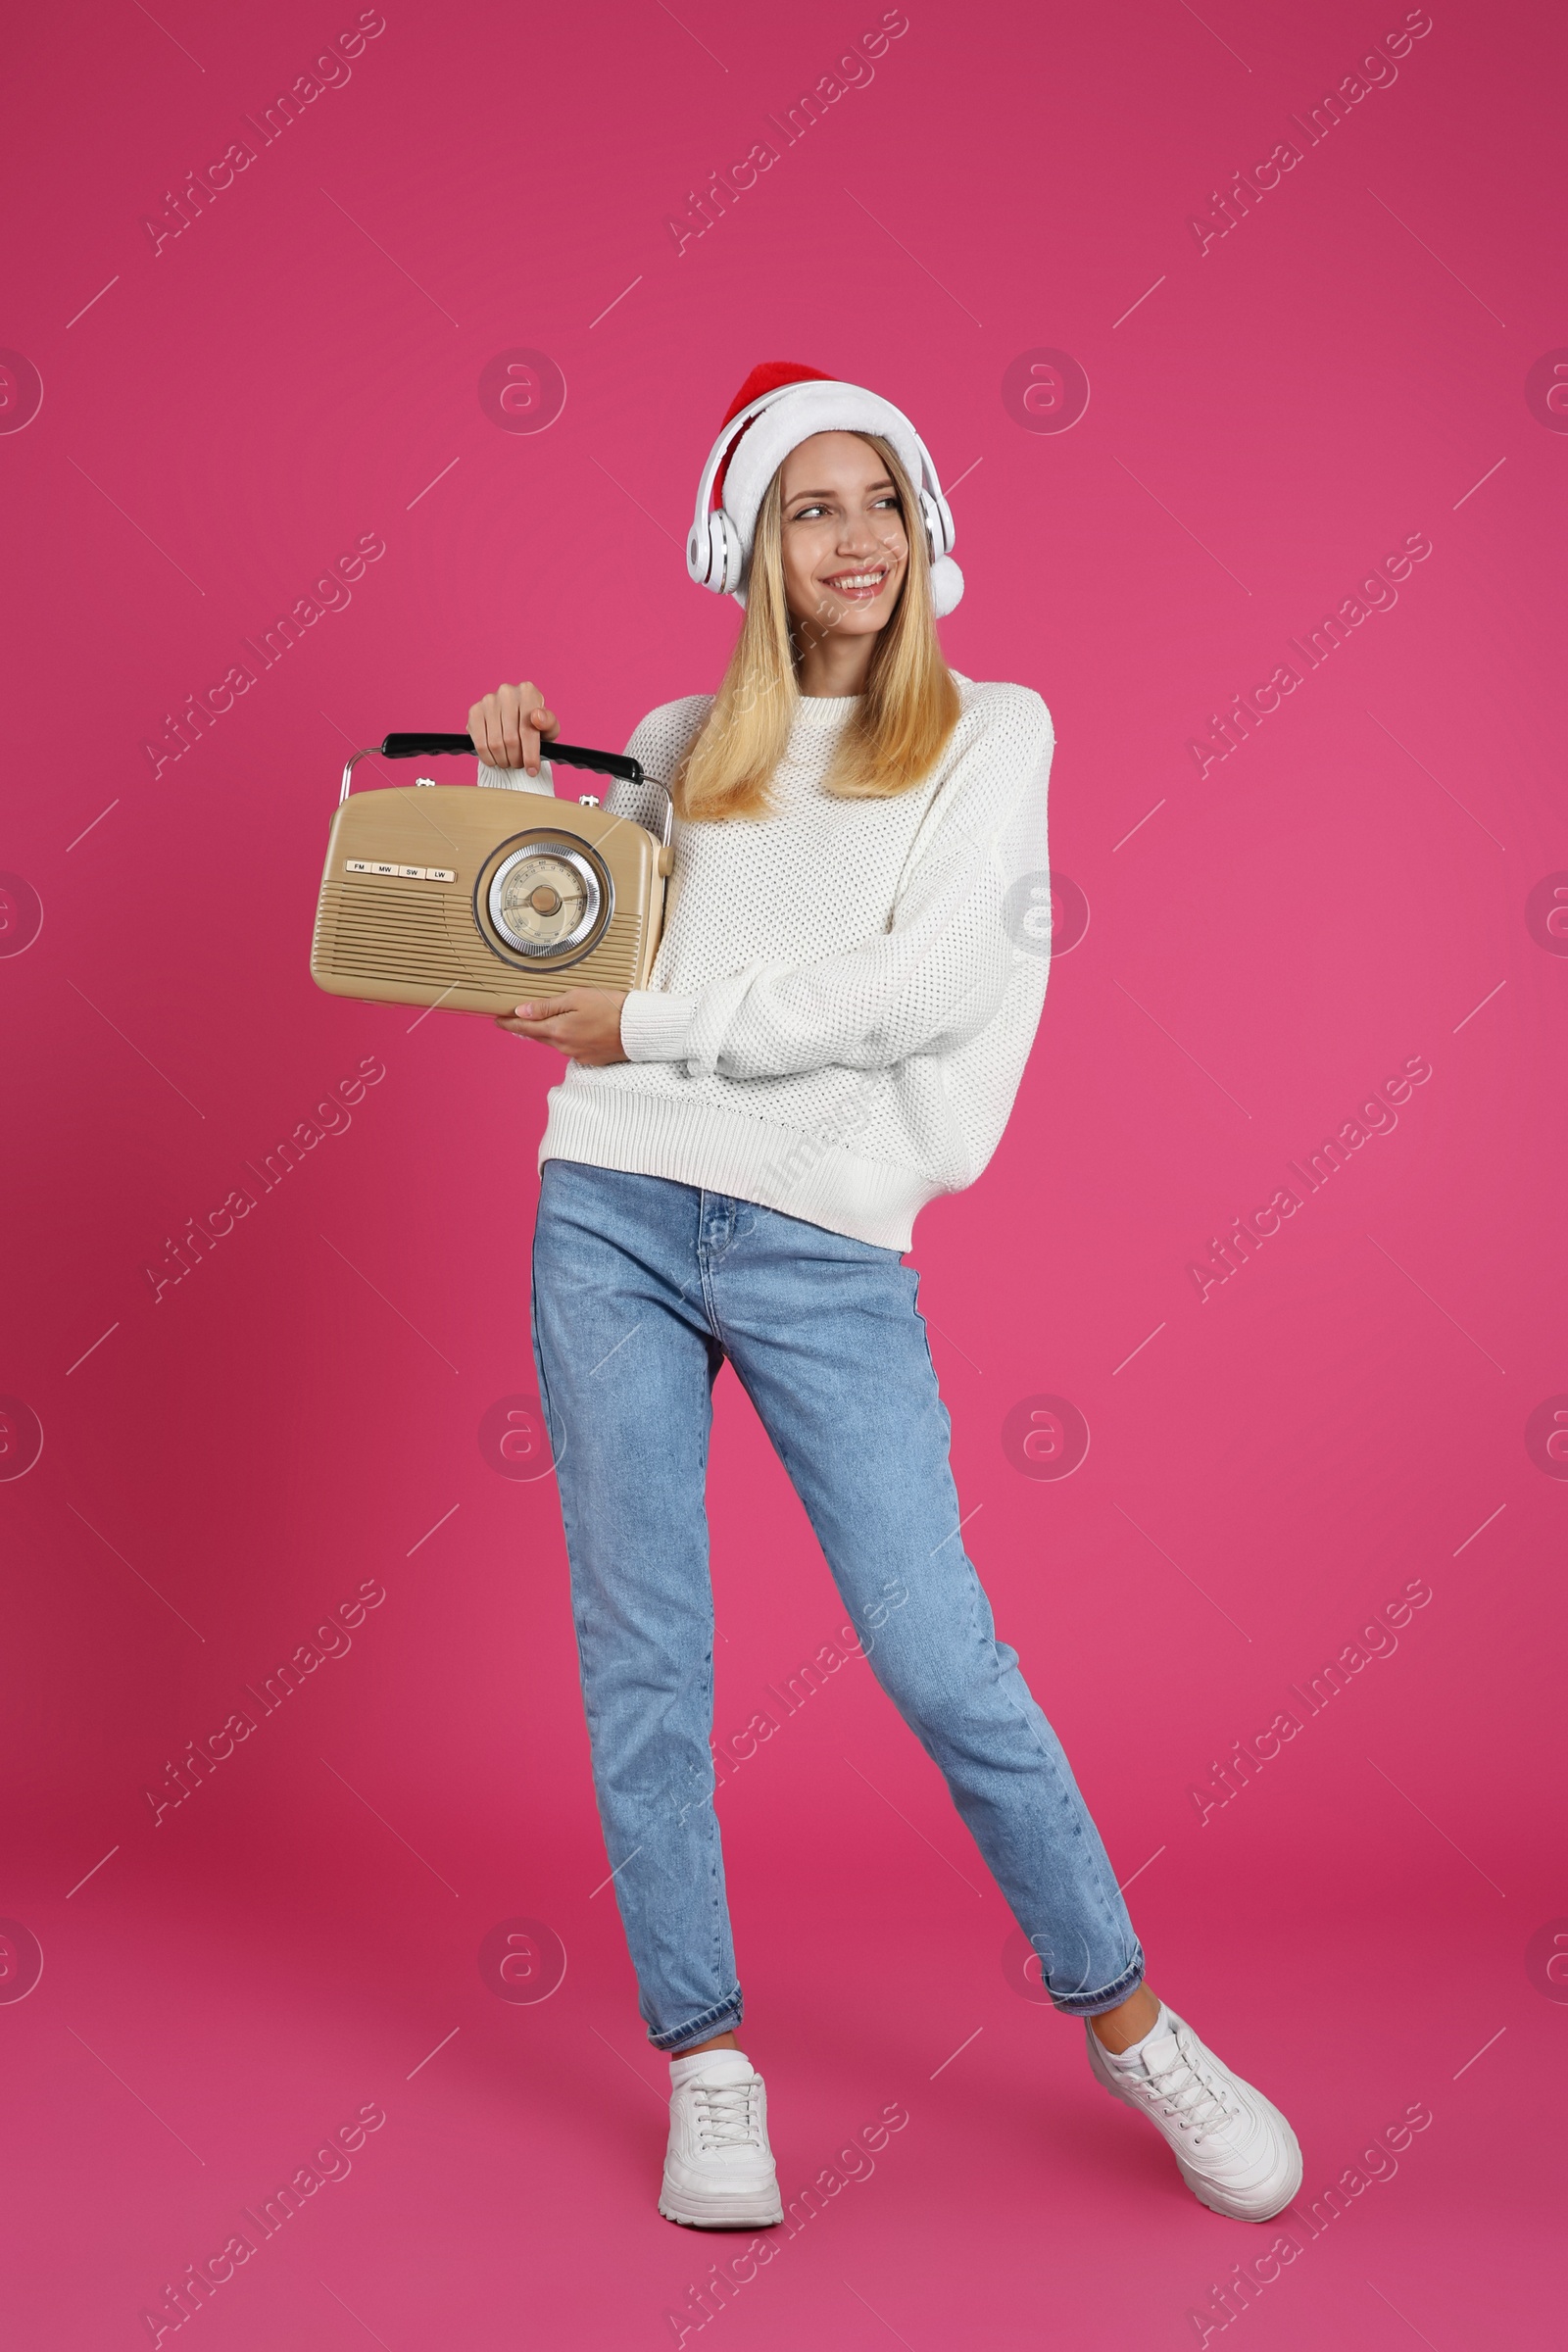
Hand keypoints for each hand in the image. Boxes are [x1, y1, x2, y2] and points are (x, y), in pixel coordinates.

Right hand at [467, 680, 557, 774]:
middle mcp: (507, 692)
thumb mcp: (548, 728)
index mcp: (527, 692)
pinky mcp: (474, 711)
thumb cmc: (534, 725)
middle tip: (519, 764)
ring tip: (509, 761)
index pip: (527, 730)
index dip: (530, 755)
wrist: (515, 720)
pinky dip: (488, 757)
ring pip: (495, 743)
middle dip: (516, 759)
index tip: (532, 770)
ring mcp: (488, 701)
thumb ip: (549, 724)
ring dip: (503, 760)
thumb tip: (537, 717)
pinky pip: (480, 743)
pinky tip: (495, 759)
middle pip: (511, 739)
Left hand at [496, 987, 627, 1064]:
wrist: (639, 1028)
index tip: (497, 1021)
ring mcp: (577, 1055)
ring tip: (544, 1022)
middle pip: (538, 1036)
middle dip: (526, 1028)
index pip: (525, 1027)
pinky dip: (567, 1039)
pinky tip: (575, 1030)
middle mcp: (564, 1046)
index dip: (509, 1024)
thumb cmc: (611, 1007)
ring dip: (547, 1033)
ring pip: (554, 1042)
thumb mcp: (576, 998)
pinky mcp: (590, 1059)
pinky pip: (571, 1048)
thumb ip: (547, 1006)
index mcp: (558, 1030)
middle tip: (514, 1020)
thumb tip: (522, 1011)